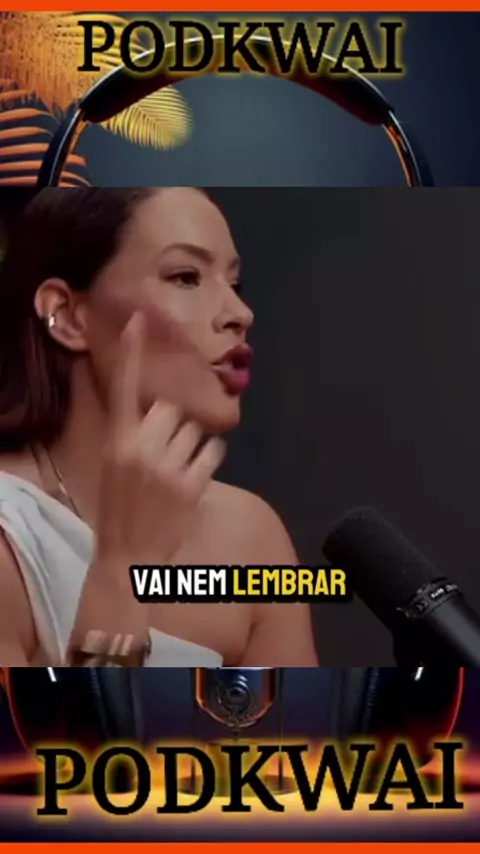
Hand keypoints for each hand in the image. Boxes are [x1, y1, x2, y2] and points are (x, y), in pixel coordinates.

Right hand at [95, 311, 224, 573]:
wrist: (128, 557)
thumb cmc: (120, 510)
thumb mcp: (114, 467)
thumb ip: (133, 437)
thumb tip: (163, 413)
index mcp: (117, 443)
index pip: (125, 390)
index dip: (132, 353)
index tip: (139, 320)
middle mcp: (141, 448)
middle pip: (171, 410)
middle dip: (172, 427)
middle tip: (163, 455)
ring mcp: (167, 466)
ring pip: (195, 431)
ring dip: (191, 447)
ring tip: (175, 475)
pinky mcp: (193, 483)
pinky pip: (213, 452)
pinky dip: (207, 462)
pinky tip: (191, 481)